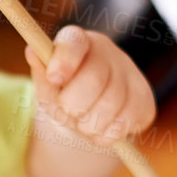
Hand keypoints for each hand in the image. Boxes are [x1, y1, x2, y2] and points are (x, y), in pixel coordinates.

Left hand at [25, 25, 155, 147]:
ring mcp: (130, 74)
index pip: (74, 42)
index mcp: (78, 42)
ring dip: (88, 124)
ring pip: (110, 105)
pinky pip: (124, 122)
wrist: (90, 114)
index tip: (54, 77)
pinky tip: (101, 127)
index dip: (65, 59)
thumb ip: (41, 73)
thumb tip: (32, 51)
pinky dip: (106, 134)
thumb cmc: (64, 95)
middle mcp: (107, 52)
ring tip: (83, 122)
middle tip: (68, 112)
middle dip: (74, 105)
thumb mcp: (47, 88)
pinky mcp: (145, 99)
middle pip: (93, 78)